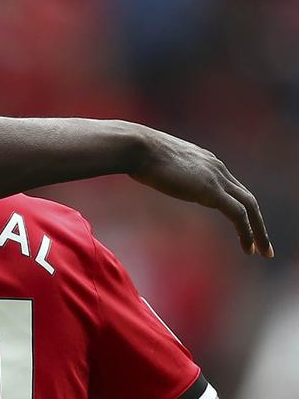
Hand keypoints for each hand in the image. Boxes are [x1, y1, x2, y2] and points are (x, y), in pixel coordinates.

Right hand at [129, 125, 271, 256]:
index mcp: (204, 161)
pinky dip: (247, 232)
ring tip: (263, 252)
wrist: (137, 147)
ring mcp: (216, 178)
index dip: (238, 208)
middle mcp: (216, 168)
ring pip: (249, 207)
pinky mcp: (212, 190)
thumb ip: (158, 170)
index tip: (240, 226)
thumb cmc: (135, 153)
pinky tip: (248, 248)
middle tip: (262, 245)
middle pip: (247, 197)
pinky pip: (238, 214)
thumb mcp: (152, 163)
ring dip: (258, 231)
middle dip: (257, 222)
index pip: (230, 187)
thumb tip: (143, 173)